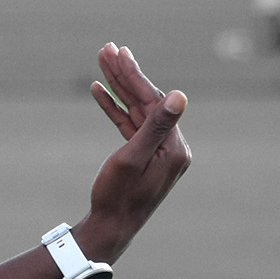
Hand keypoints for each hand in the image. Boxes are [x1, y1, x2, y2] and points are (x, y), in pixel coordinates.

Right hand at [79, 44, 190, 262]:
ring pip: (136, 111)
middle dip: (125, 75)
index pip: (153, 102)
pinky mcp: (143, 157)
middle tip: (107, 48)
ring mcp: (158, 153)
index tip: (117, 52)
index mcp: (174, 147)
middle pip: (146, 102)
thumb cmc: (118, 197)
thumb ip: (156, 125)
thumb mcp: (134, 158)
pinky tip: (99, 91)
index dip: (133, 75)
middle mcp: (171, 148)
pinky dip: (114, 109)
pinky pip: (129, 126)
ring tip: (102, 61)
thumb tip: (180, 96)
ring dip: (118, 87)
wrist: (108, 230)